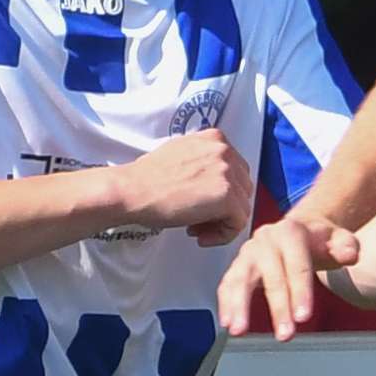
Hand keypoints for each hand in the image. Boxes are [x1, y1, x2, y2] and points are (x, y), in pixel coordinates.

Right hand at [121, 129, 255, 245]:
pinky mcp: (227, 196)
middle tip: (200, 220)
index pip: (236, 171)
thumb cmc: (148, 178)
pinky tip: (201, 236)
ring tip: (197, 229)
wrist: (132, 190)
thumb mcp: (182, 154)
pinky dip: (222, 235)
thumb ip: (204, 161)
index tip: (204, 204)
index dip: (222, 193)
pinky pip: (238, 223)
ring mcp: (228, 172)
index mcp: (216, 139)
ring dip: (221, 223)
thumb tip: (216, 182)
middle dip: (223, 208)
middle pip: (243, 189)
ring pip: (242, 207)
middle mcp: (225, 151)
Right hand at [215, 211, 361, 340]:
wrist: (300, 230)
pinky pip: (227, 284)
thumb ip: (346, 247)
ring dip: (238, 306)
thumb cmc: (320, 241)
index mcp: (291, 232)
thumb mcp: (339, 239)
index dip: (301, 292)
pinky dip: (225, 303)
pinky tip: (227, 323)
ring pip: (240, 279)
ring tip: (238, 331)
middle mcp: (266, 240)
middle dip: (277, 308)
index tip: (303, 317)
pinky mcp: (237, 266)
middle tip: (285, 335)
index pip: (298, 266)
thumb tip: (350, 255)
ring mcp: (249, 252)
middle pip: (271, 276)